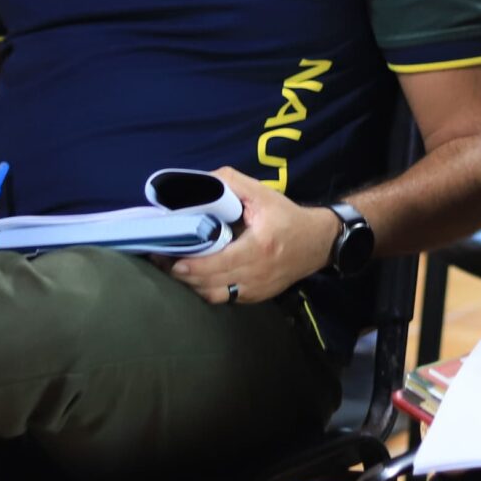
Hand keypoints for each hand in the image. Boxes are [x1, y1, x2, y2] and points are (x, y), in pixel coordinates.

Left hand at [166, 168, 335, 304]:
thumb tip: (199, 182)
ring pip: (215, 296)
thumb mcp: (261, 193)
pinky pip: (224, 298)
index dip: (193, 265)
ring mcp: (256, 290)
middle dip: (184, 275)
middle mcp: (257, 274)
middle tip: (162, 261)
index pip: (219, 263)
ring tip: (173, 269)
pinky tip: (194, 277)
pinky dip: (206, 289)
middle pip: (211, 283)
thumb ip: (230, 182)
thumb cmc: (287, 217)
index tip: (171, 258)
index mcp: (259, 247)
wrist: (318, 243)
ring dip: (192, 285)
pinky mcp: (255, 297)